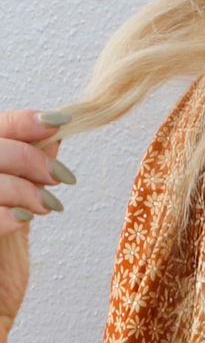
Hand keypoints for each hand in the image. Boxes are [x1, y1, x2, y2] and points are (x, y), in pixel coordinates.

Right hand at [0, 111, 73, 335]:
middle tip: (60, 177)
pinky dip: (5, 214)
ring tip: (47, 207)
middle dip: (30, 157)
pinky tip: (25, 220)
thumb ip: (26, 176)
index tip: (58, 123)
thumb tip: (52, 137)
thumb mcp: (17, 214)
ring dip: (23, 187)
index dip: (22, 122)